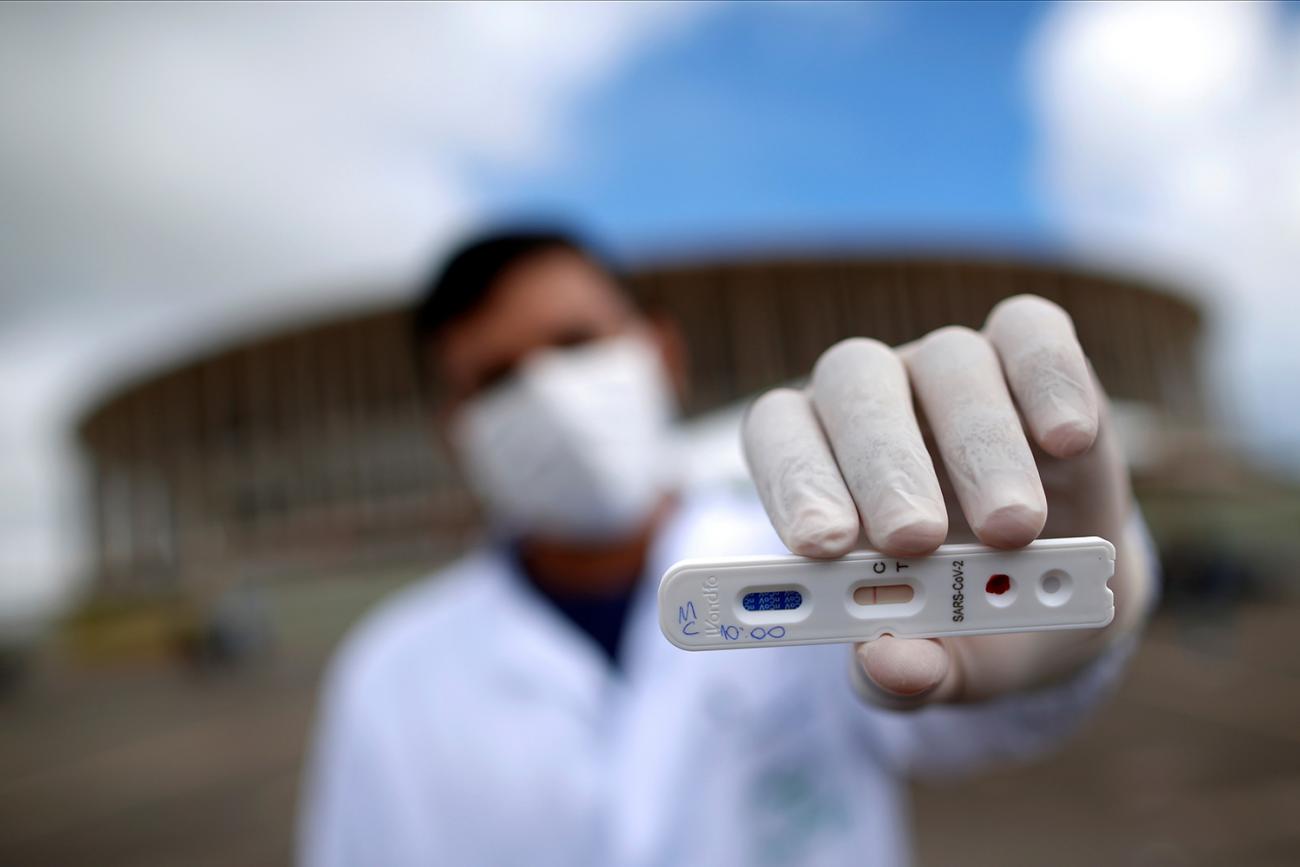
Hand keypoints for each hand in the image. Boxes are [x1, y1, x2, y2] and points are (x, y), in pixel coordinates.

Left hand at [742, 295, 1152, 706]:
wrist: (1064, 592)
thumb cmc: (971, 620)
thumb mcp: (942, 663)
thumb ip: (906, 672)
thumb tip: (887, 666)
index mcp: (820, 460)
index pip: (779, 437)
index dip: (794, 482)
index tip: (822, 548)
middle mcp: (874, 399)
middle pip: (855, 390)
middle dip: (884, 468)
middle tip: (914, 542)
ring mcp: (950, 368)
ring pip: (948, 364)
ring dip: (978, 446)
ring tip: (1012, 531)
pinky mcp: (1031, 354)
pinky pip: (1031, 333)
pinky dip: (1049, 379)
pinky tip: (1067, 440)